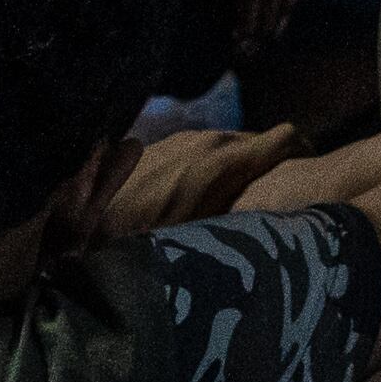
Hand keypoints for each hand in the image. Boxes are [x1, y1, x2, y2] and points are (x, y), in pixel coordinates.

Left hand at [87, 123, 300, 243]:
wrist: (66, 227)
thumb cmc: (134, 243)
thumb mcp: (196, 242)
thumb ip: (237, 230)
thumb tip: (273, 234)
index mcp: (222, 162)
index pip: (288, 138)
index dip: (306, 156)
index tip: (314, 178)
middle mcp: (205, 140)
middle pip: (258, 143)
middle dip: (272, 169)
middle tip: (276, 203)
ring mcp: (179, 138)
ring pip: (226, 147)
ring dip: (236, 170)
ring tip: (234, 207)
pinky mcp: (157, 144)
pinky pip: (197, 152)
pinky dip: (206, 171)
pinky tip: (192, 203)